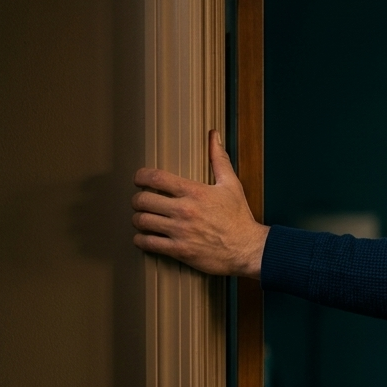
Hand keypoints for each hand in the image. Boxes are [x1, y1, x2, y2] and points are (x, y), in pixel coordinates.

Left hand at [132, 130, 268, 278]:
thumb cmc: (239, 217)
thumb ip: (219, 159)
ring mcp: (180, 231)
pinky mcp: (179, 250)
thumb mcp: (231, 185)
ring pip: (142, 221)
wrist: (248, 248)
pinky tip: (145, 237)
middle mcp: (185, 211)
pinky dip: (141, 240)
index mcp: (195, 192)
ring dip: (138, 219)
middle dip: (138, 199)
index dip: (141, 176)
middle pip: (143, 200)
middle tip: (141, 201)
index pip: (156, 177)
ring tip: (143, 219)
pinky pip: (148, 243)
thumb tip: (214, 135)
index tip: (139, 179)